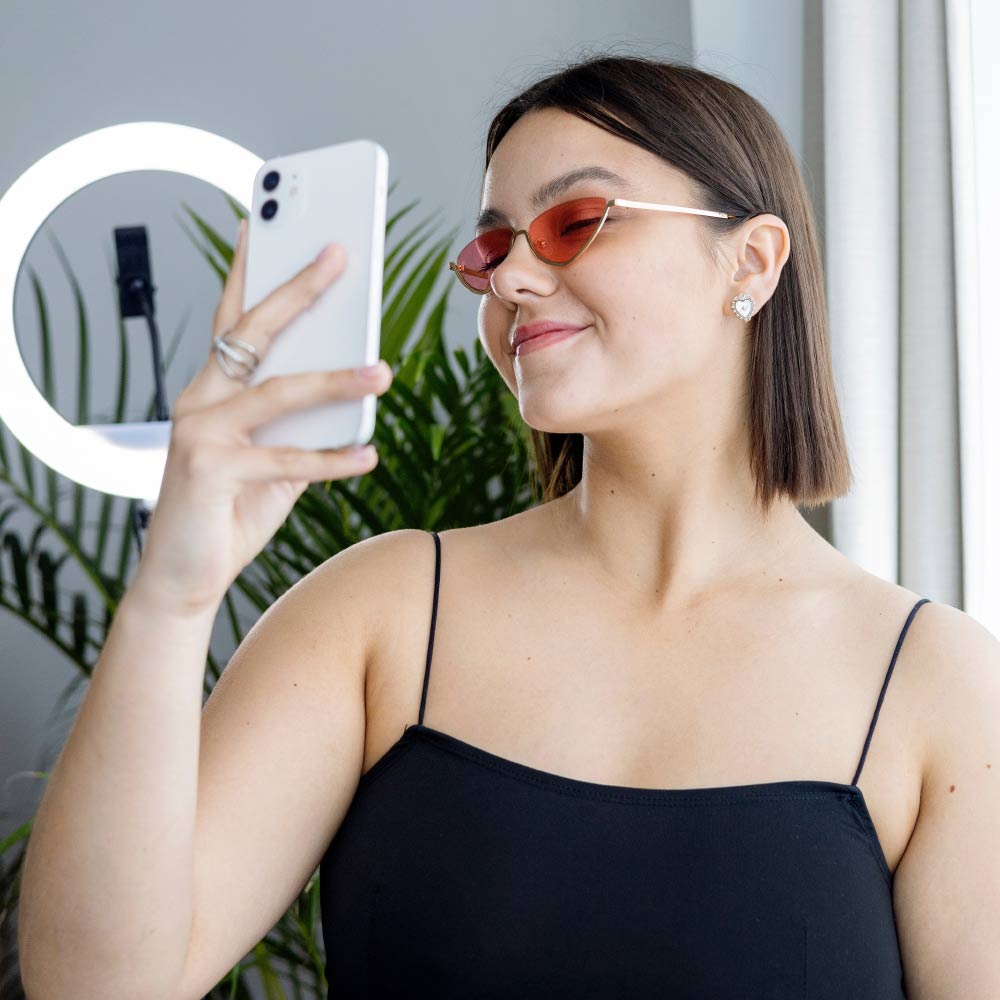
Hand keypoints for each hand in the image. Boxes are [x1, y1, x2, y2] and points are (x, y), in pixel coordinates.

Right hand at [129, 224, 391, 615]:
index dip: (250, 269)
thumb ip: (301, 423)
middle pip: (254, 333)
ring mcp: (198, 433)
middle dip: (298, 290)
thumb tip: (354, 389)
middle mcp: (198, 399)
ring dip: (336, 380)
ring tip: (384, 371)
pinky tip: (368, 454)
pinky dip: (331, 459)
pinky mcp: (207, 471)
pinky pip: (285, 461)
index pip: (235, 319)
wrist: (182, 577)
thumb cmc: (230, 508)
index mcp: (212, 388)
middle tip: (339, 255)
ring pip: (278, 393)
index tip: (267, 222)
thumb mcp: (272, 458)